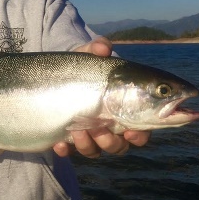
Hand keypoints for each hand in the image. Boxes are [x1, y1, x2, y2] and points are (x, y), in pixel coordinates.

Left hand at [52, 37, 150, 157]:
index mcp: (124, 109)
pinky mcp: (69, 138)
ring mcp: (89, 134)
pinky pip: (70, 152)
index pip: (141, 130)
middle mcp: (109, 126)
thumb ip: (98, 48)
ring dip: (88, 144)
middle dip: (111, 142)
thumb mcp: (89, 55)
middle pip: (119, 146)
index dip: (140, 135)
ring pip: (96, 151)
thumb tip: (103, 47)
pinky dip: (65, 150)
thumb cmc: (84, 66)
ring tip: (77, 128)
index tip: (131, 131)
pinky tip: (59, 143)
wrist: (57, 75)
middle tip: (100, 128)